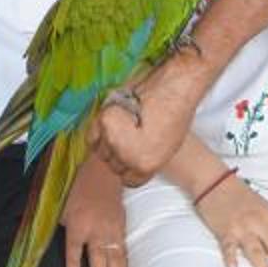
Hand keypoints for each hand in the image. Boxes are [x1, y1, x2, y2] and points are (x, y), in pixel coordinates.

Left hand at [61, 168, 129, 266]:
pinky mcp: (121, 229)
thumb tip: (43, 243)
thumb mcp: (61, 205)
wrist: (104, 173)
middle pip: (98, 255)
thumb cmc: (77, 190)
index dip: (74, 262)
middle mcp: (96, 228)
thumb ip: (59, 226)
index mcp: (78, 223)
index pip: (74, 246)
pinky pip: (123, 253)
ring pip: (114, 257)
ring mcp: (111, 230)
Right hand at [96, 48, 211, 183]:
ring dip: (107, 140)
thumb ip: (145, 161)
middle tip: (127, 134)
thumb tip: (130, 165)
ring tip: (123, 125)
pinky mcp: (106, 121)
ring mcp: (117, 140)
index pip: (127, 179)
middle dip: (118, 152)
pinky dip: (98, 129)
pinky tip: (112, 119)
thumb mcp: (165, 149)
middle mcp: (130, 157)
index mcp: (147, 166)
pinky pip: (92, 136)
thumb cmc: (175, 113)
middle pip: (112, 164)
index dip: (129, 167)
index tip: (130, 154)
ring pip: (101, 150)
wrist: (174, 87)